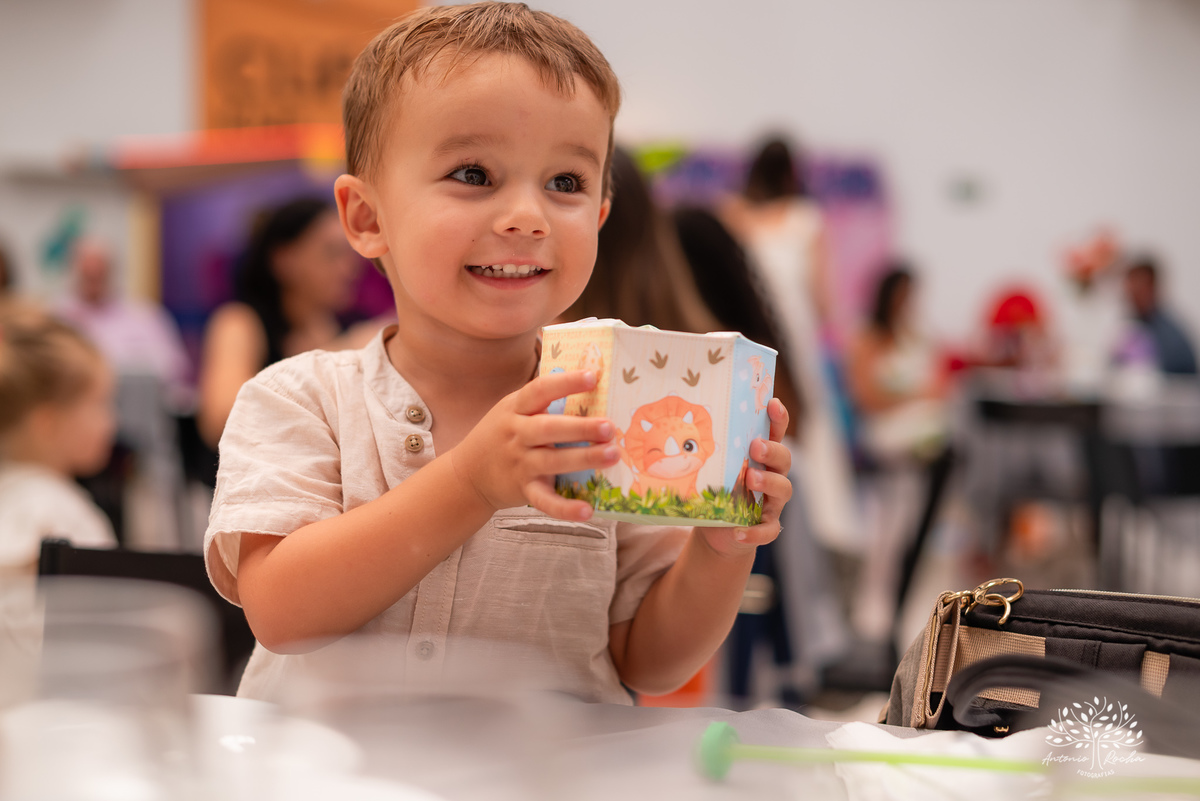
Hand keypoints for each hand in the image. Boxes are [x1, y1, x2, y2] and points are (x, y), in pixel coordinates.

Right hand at [448, 370, 619, 520]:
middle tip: (609, 427)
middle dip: (580, 427)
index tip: (593, 377)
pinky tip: (587, 510)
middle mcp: (516, 434)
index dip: (566, 383)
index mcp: (515, 409)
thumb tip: (592, 389)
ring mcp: (520, 463)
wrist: (467, 474)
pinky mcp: (524, 490)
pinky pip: (545, 501)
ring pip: (552, 461)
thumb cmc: (502, 435)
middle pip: (548, 428)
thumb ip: (543, 403)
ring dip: (584, 458)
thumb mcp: (513, 411)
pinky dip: (565, 508)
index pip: (540, 390)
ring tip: (612, 454)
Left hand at [700, 398, 791, 557]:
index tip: (773, 404)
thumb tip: (683, 420)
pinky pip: (768, 530)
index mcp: (761, 457)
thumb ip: (711, 450)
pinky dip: (754, 532)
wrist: (718, 531)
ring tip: (751, 478)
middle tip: (756, 447)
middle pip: (784, 459)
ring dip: (769, 483)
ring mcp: (771, 502)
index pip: (776, 433)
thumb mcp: (715, 467)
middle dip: (772, 450)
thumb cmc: (718, 490)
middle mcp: (773, 476)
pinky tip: (738, 531)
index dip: (778, 418)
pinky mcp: (765, 527)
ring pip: (783, 490)